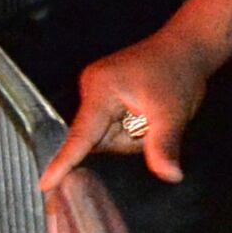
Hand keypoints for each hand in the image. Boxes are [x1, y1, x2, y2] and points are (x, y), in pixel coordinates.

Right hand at [39, 33, 215, 193]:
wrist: (187, 47)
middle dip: (129, 138)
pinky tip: (146, 110)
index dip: (63, 162)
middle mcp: (92, 89)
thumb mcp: (174, 114)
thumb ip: (164, 146)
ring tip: (152, 112)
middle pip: (98, 140)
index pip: (80, 136)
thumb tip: (170, 175)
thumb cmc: (178, 72)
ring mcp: (96, 91)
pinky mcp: (104, 95)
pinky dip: (132, 126)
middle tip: (154, 119)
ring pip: (107, 136)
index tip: (44, 184)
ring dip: (132, 134)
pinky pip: (112, 127)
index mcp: (101, 90)